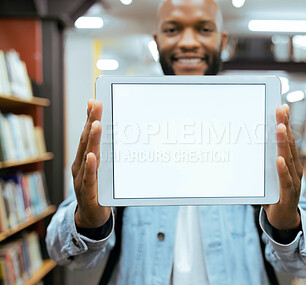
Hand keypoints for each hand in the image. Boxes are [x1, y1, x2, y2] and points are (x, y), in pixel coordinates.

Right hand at [71, 99, 110, 227]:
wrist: (91, 217)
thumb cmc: (99, 190)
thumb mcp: (104, 169)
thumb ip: (108, 154)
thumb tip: (120, 137)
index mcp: (85, 158)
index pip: (88, 135)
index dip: (90, 117)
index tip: (94, 101)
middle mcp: (81, 165)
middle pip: (86, 141)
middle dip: (92, 121)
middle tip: (96, 104)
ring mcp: (81, 178)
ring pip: (87, 156)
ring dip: (92, 139)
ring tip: (96, 124)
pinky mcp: (88, 193)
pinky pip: (89, 179)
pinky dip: (90, 167)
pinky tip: (92, 157)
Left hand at [263, 104, 302, 229]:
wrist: (283, 220)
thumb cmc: (273, 195)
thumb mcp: (266, 176)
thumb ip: (260, 163)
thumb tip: (243, 145)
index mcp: (290, 163)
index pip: (288, 140)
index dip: (286, 123)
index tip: (281, 107)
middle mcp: (294, 169)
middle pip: (290, 145)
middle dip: (285, 126)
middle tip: (280, 109)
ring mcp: (294, 182)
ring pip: (289, 160)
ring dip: (284, 143)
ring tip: (280, 128)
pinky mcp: (289, 195)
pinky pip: (285, 181)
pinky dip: (282, 170)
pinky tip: (279, 160)